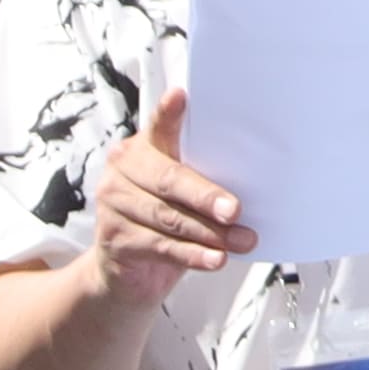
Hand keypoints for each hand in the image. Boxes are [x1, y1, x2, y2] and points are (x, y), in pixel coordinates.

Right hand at [78, 87, 252, 309]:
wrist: (126, 272)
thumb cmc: (166, 220)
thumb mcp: (181, 192)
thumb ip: (202, 175)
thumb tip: (254, 178)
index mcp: (141, 148)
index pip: (158, 127)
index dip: (168, 113)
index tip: (180, 96)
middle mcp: (122, 171)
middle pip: (170, 180)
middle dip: (207, 197)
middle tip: (236, 209)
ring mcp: (114, 205)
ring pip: (170, 218)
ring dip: (211, 233)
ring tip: (242, 240)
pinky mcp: (115, 239)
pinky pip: (162, 246)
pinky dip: (194, 255)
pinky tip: (216, 259)